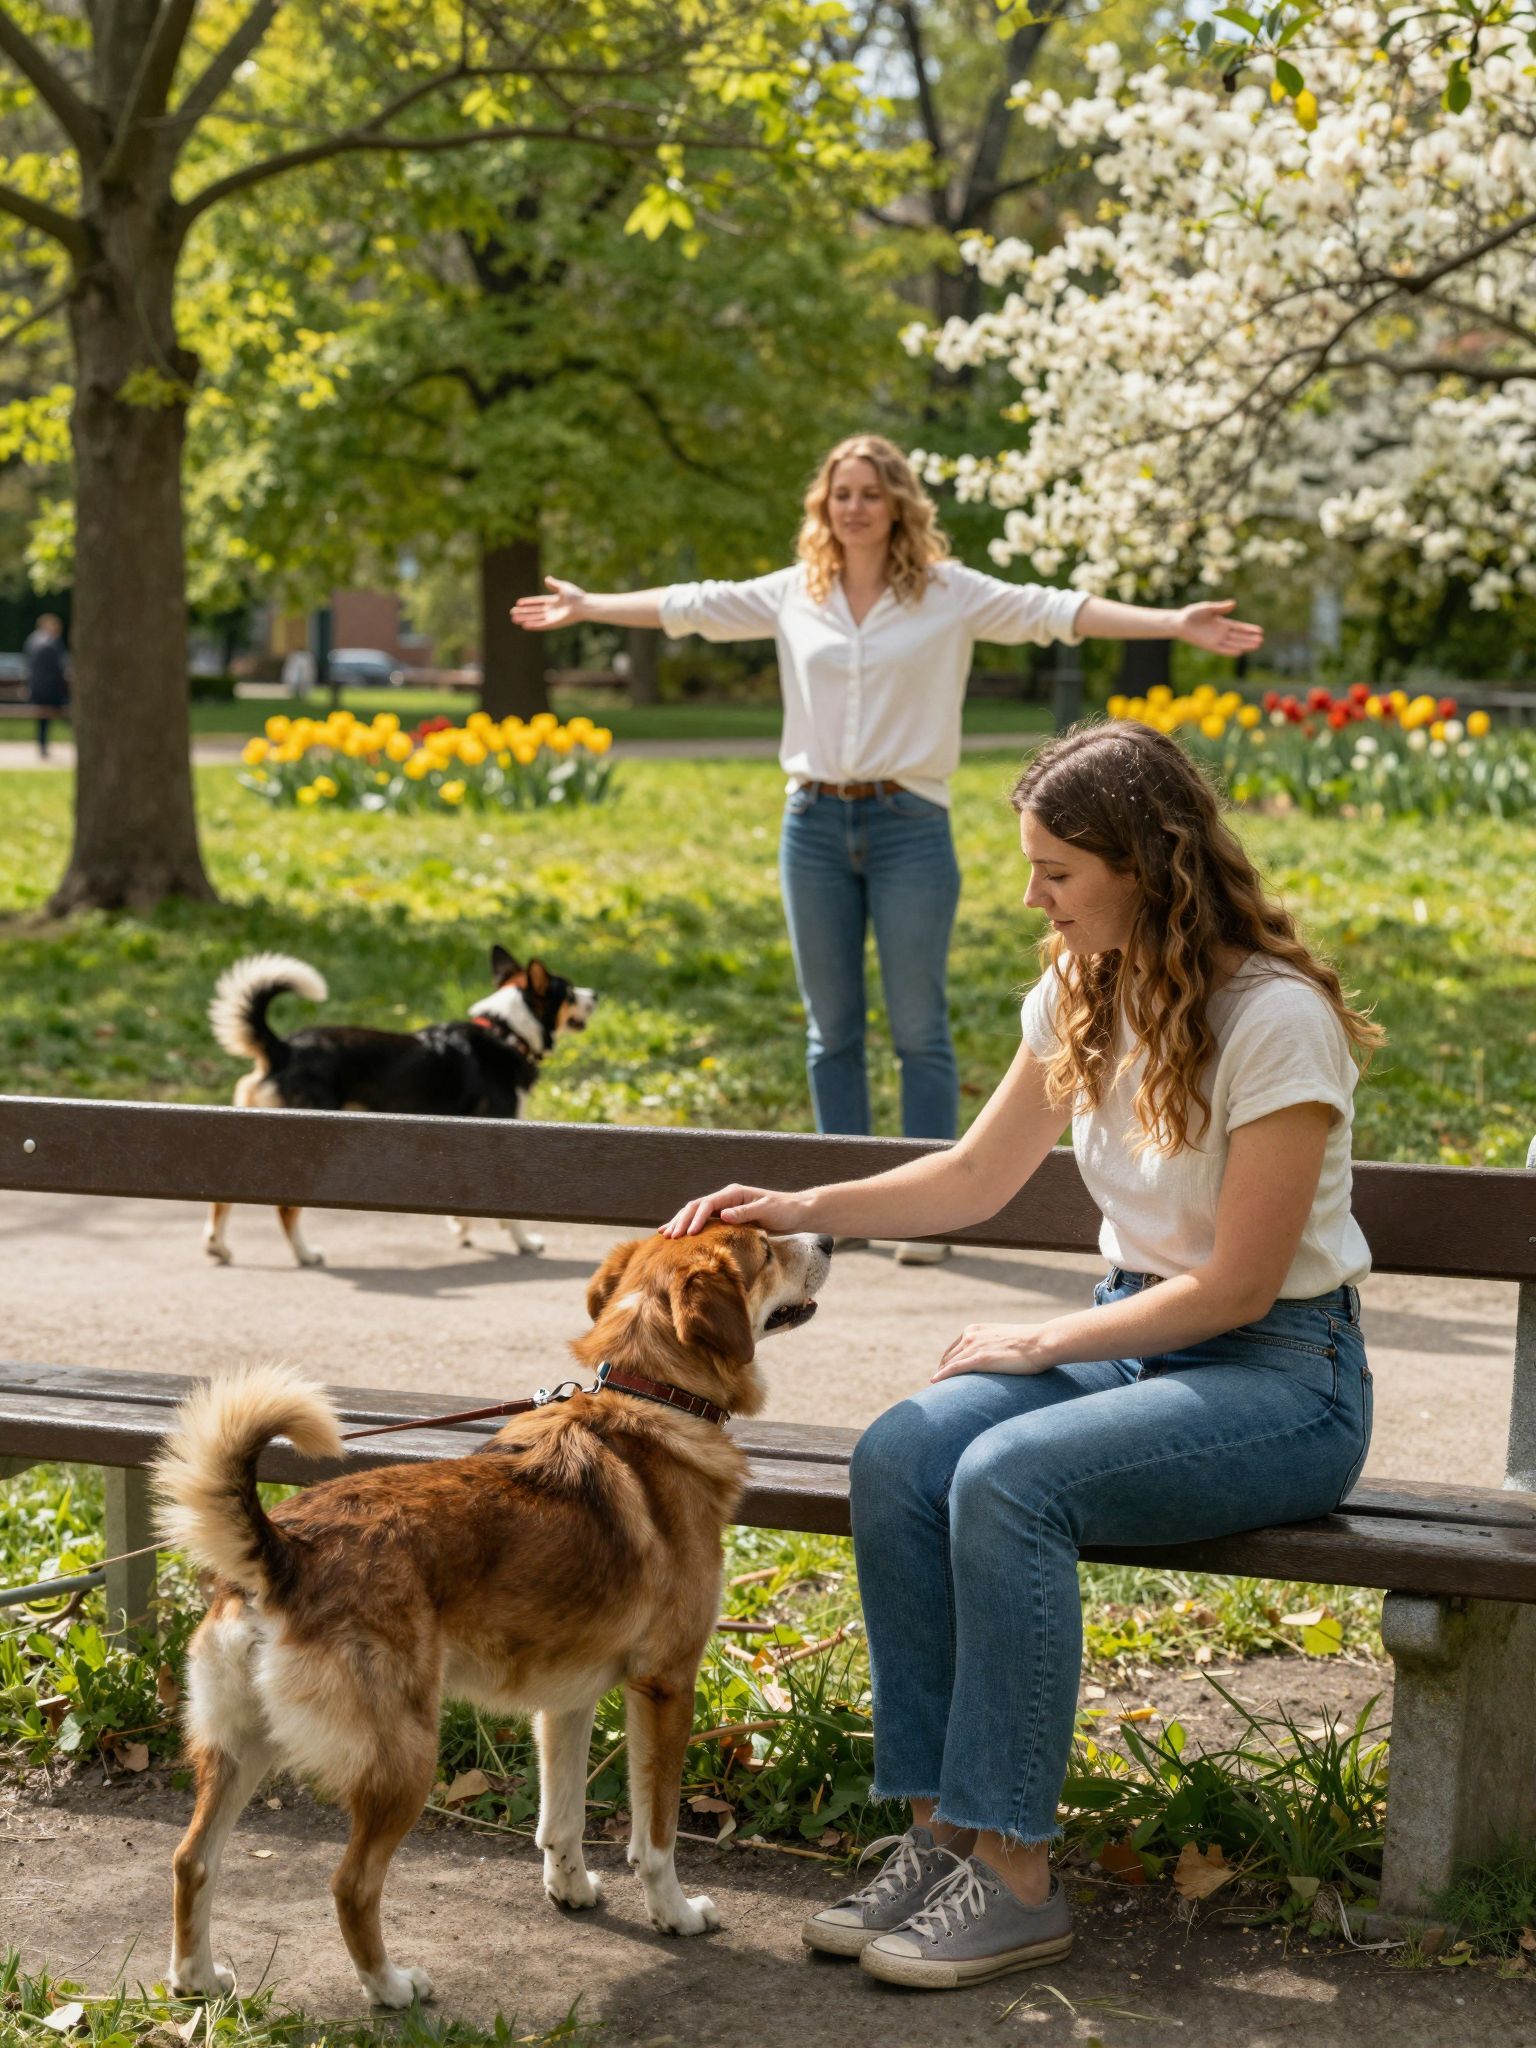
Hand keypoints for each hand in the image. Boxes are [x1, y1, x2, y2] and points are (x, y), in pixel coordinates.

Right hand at [511, 577, 586, 631]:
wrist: (583, 605)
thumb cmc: (576, 596)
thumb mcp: (563, 587)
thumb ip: (554, 584)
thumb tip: (546, 579)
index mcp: (553, 601)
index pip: (537, 602)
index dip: (528, 603)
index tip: (518, 603)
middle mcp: (551, 610)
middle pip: (534, 612)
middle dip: (523, 612)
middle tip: (512, 613)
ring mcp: (552, 617)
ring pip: (535, 618)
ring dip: (525, 619)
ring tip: (514, 619)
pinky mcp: (554, 624)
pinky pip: (541, 625)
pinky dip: (533, 625)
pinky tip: (524, 625)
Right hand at [660, 1184, 809, 1236]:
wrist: (795, 1212)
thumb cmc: (784, 1210)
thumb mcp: (767, 1210)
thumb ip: (746, 1213)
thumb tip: (724, 1215)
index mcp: (733, 1194)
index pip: (707, 1204)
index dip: (695, 1218)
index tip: (687, 1234)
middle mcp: (726, 1198)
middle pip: (696, 1206)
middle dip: (682, 1220)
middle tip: (670, 1237)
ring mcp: (724, 1207)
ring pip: (695, 1213)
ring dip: (681, 1223)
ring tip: (665, 1235)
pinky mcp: (726, 1217)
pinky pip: (703, 1221)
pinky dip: (689, 1226)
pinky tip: (676, 1234)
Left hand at [930, 1323, 1053, 1382]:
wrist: (1041, 1342)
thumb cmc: (1029, 1344)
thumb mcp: (1004, 1340)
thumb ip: (992, 1346)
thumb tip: (992, 1359)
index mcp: (975, 1329)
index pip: (954, 1348)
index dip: (947, 1362)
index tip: (943, 1373)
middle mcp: (971, 1335)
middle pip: (949, 1357)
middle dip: (942, 1370)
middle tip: (938, 1385)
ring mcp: (974, 1346)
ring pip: (950, 1363)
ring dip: (941, 1376)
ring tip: (936, 1390)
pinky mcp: (980, 1359)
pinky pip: (954, 1368)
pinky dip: (942, 1375)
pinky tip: (934, 1382)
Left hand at [1174, 600, 1263, 656]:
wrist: (1179, 622)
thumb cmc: (1192, 614)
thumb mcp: (1208, 608)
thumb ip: (1221, 607)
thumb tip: (1234, 604)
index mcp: (1222, 623)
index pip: (1239, 627)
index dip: (1249, 629)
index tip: (1260, 631)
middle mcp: (1221, 633)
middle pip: (1238, 637)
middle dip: (1249, 639)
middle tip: (1261, 640)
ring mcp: (1216, 639)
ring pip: (1233, 643)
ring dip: (1244, 645)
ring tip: (1256, 645)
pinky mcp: (1209, 645)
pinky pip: (1222, 649)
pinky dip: (1231, 651)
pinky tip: (1240, 652)